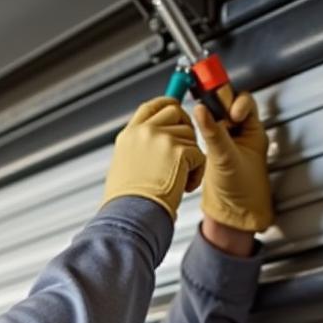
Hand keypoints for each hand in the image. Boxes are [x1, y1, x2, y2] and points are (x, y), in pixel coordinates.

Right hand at [102, 97, 205, 220]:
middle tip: (185, 152)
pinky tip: (184, 188)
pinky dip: (197, 174)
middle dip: (185, 128)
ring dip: (190, 158)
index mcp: (129, 135)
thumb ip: (139, 148)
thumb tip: (155, 141)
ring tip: (178, 181)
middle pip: (175, 112)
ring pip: (190, 136)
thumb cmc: (126, 203)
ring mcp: (161, 139)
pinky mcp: (178, 152)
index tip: (175, 109)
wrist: (130, 217)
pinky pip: (199, 155)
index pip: (151, 106)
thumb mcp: (124, 167)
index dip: (166, 105)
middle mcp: (144, 132)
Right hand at [194, 92, 272, 232]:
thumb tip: (201, 110)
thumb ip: (214, 133)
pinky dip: (202, 129)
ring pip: (216, 118)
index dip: (232, 102)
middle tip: (206, 108)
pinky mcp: (215, 151)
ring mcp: (228, 142)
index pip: (244, 102)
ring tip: (201, 122)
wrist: (231, 216)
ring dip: (208, 118)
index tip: (224, 111)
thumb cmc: (242, 193)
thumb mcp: (226, 158)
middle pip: (227, 106)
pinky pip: (208, 131)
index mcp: (254, 132)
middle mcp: (242, 134)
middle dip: (216, 106)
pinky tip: (197, 134)